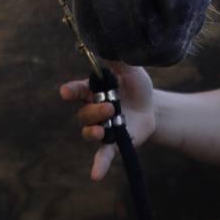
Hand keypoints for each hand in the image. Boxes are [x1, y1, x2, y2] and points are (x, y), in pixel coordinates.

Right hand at [59, 61, 155, 181]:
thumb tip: (111, 43)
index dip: (70, 91)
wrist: (154, 109)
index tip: (66, 92)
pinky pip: (101, 156)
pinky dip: (98, 165)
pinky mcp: (112, 143)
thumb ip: (120, 61)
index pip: (77, 90)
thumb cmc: (137, 86)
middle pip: (83, 113)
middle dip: (94, 111)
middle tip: (111, 107)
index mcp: (94, 90)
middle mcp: (94, 109)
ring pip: (88, 132)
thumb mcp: (132, 71)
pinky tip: (95, 175)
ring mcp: (102, 127)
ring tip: (102, 131)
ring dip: (93, 131)